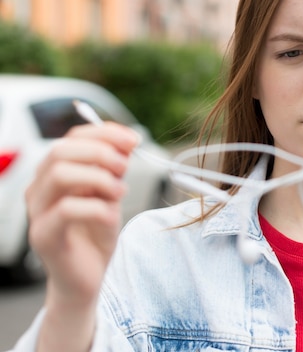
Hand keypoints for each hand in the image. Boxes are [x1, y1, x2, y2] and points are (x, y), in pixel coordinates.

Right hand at [25, 122, 137, 350]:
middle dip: (101, 153)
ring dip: (99, 178)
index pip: (72, 137)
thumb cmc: (96, 233)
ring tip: (119, 192)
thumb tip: (127, 142)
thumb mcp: (110, 194)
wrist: (87, 277)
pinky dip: (97, 208)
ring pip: (60, 174)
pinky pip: (67, 210)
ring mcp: (38, 212)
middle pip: (61, 151)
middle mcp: (40, 188)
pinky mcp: (44, 236)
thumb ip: (114, 169)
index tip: (133, 139)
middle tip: (126, 167)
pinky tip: (111, 216)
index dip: (104, 133)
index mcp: (55, 173)